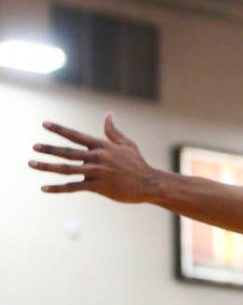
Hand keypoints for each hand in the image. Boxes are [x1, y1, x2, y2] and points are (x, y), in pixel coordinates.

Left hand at [30, 114, 155, 203]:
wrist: (148, 183)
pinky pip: (73, 187)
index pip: (76, 135)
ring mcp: (97, 172)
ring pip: (67, 169)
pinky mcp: (98, 186)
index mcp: (103, 146)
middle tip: (34, 147)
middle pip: (68, 152)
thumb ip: (113, 132)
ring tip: (32, 163)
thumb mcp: (127, 144)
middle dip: (49, 149)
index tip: (45, 124)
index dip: (60, 129)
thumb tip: (108, 115)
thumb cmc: (137, 163)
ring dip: (47, 166)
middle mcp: (98, 157)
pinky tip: (44, 188)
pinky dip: (57, 188)